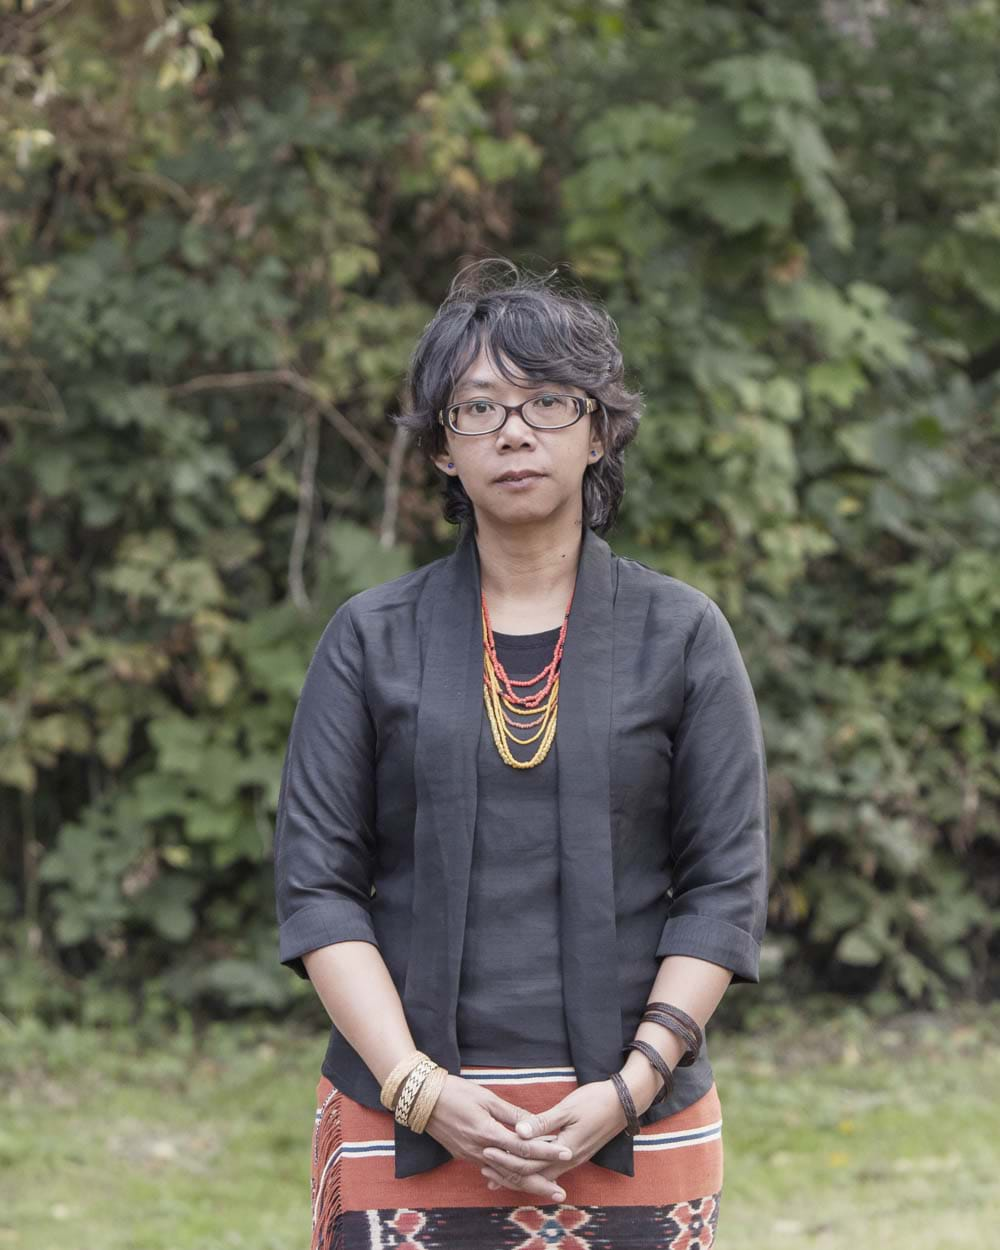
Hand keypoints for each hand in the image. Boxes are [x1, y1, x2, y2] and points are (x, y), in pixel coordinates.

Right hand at [423, 1074, 574, 1197]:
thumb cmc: (456, 1092)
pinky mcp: (465, 1157)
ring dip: (525, 1183)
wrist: (423, 1101)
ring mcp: (472, 1157)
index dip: (546, 1151)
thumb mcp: (486, 1097)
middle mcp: (481, 1150)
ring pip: (504, 1176)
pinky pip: (491, 1172)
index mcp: (488, 1132)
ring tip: (545, 1189)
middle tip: (561, 1192)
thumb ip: (511, 1113)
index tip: (566, 1153)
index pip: (524, 1147)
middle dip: (540, 1183)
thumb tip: (534, 1124)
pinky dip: (507, 1177)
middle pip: (516, 1172)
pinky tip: (518, 1180)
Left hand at [478, 1079, 628, 1201]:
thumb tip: (518, 1132)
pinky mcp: (575, 1152)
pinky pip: (549, 1166)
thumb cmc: (596, 1101)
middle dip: (508, 1173)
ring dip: (519, 1172)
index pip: (529, 1165)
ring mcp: (573, 1158)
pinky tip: (523, 1158)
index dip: (507, 1162)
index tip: (486, 1154)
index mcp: (565, 1151)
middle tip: (485, 1170)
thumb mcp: (568, 1108)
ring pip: (541, 1173)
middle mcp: (569, 1161)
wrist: (625, 1102)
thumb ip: (543, 1122)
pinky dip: (532, 1165)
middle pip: (533, 1175)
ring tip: (497, 1170)